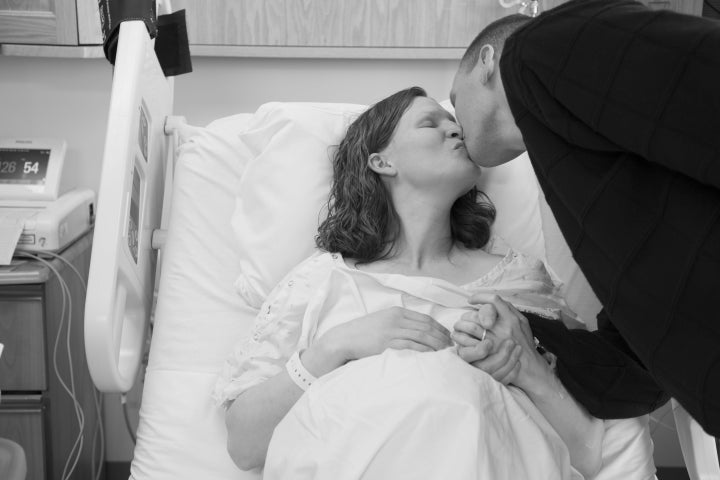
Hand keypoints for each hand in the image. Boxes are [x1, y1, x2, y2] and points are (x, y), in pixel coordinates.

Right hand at [306, 307, 452, 375]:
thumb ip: (398, 324)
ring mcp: (391, 331)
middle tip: (452, 348)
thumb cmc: (362, 334)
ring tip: (446, 354)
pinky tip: (432, 357)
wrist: (343, 339)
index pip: (425, 319)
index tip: (449, 338)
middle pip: (427, 327)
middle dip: (442, 337)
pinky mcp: (386, 344)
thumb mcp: (382, 322)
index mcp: (396, 312)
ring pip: (422, 336)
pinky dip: (424, 351)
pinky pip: (411, 346)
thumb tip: (417, 333)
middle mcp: (396, 319)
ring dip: (437, 345)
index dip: (440, 328)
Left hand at [459, 294, 553, 391]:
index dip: (480, 297)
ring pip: (471, 327)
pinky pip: (469, 343)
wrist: (529, 366)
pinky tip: (458, 338)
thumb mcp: (523, 323)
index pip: (494, 301)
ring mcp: (495, 342)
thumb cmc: (525, 343)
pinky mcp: (488, 354)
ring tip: (458, 327)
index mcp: (511, 319)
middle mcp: (502, 329)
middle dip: (466, 314)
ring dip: (461, 325)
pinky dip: (461, 339)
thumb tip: (493, 300)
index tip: (471, 300)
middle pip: (477, 314)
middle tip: (463, 317)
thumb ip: (510, 310)